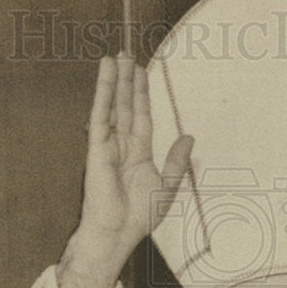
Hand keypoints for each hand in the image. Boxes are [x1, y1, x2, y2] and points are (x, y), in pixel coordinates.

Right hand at [58, 55, 193, 287]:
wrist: (118, 232)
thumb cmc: (138, 217)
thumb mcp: (167, 186)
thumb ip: (177, 161)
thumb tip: (189, 137)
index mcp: (138, 154)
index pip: (141, 116)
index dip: (141, 94)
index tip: (140, 73)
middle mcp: (122, 145)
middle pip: (125, 105)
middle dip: (126, 81)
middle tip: (127, 55)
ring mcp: (108, 144)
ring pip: (112, 105)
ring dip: (113, 80)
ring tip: (116, 56)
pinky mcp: (97, 147)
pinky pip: (100, 114)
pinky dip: (102, 92)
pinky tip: (104, 73)